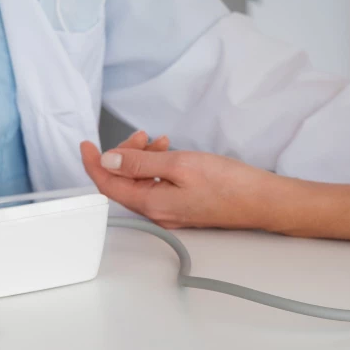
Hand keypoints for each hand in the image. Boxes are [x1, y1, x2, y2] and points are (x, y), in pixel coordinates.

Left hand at [80, 133, 280, 229]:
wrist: (263, 201)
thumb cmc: (230, 184)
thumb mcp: (181, 164)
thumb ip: (141, 163)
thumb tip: (109, 161)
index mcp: (152, 204)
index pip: (108, 185)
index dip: (93, 164)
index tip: (86, 145)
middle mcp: (157, 213)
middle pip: (123, 183)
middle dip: (124, 155)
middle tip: (141, 136)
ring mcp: (171, 213)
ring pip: (141, 183)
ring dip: (143, 159)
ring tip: (160, 140)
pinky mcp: (183, 208)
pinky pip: (157, 186)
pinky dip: (157, 167)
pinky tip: (170, 153)